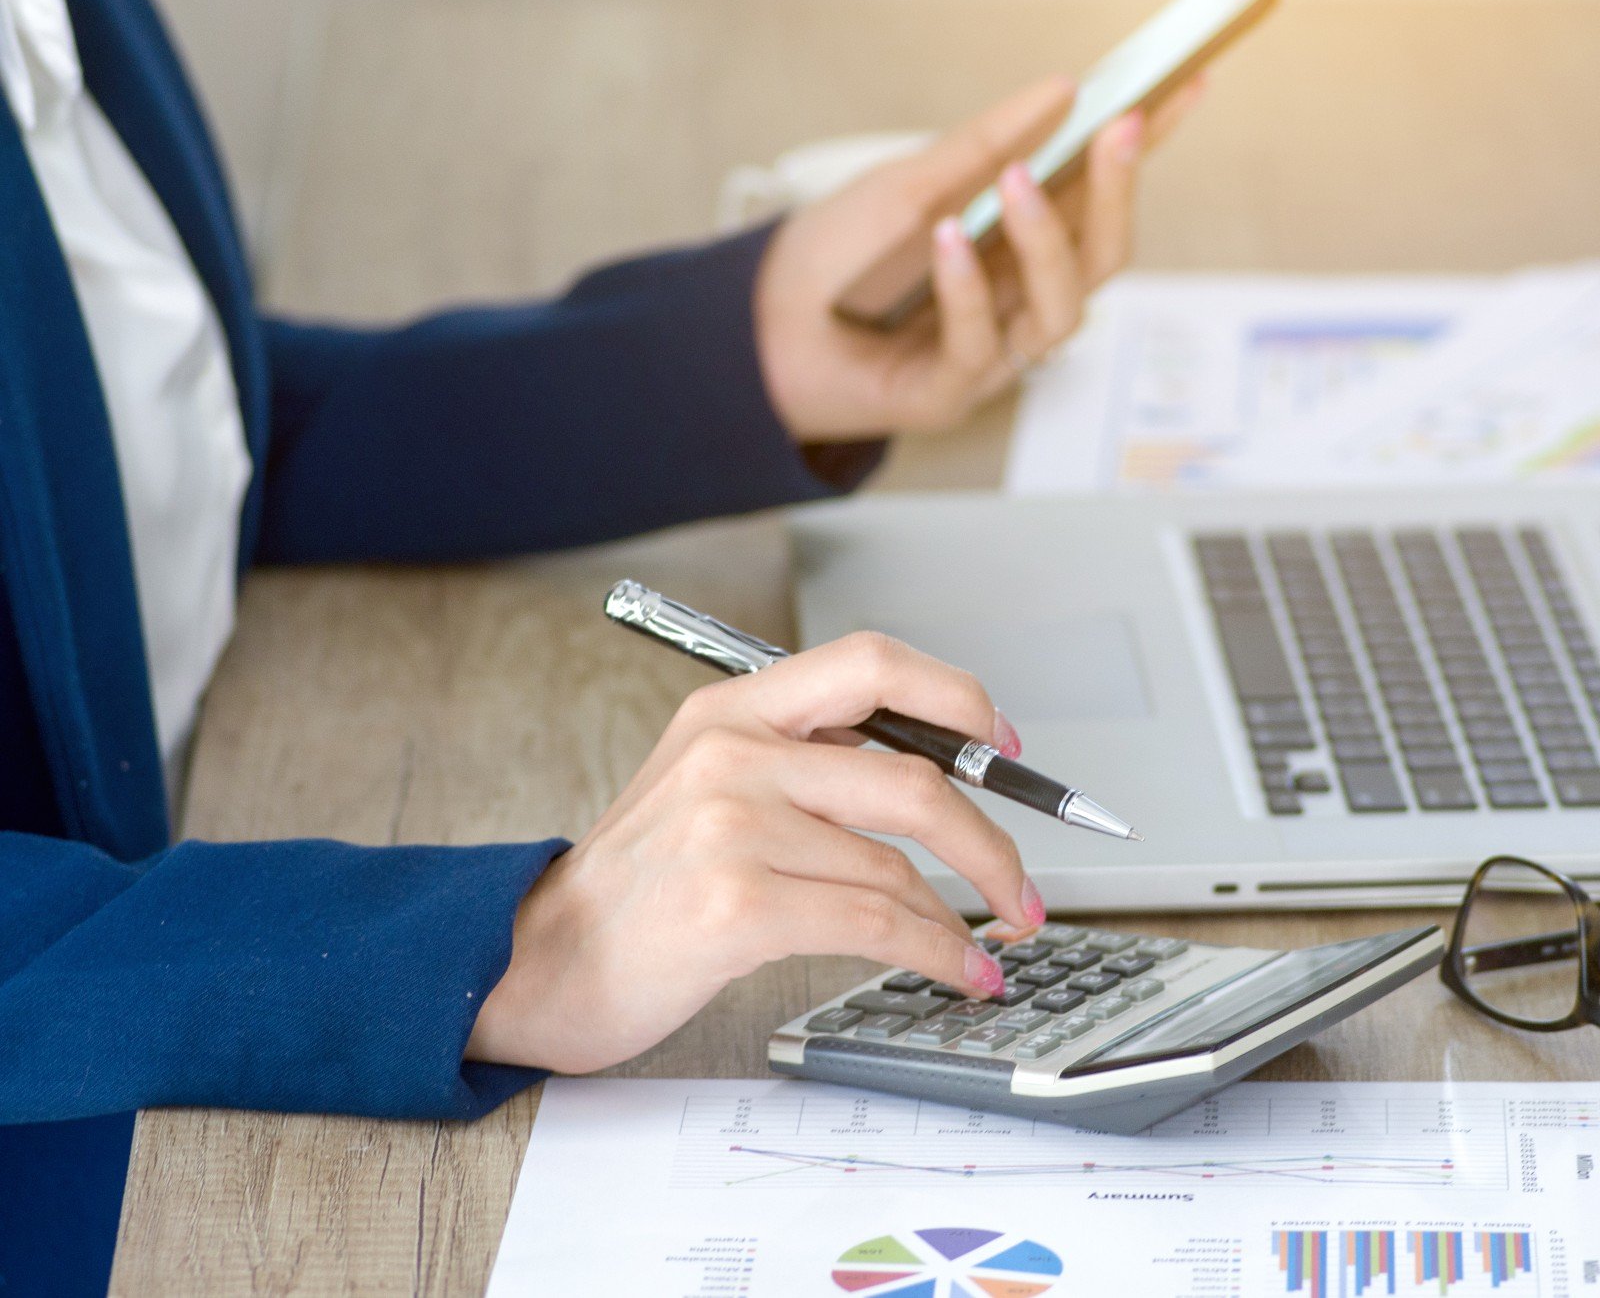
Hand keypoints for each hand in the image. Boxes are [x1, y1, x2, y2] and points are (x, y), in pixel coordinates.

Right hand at [466, 633, 1041, 1073]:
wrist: (541, 963)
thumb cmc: (639, 887)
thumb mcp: (708, 787)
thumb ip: (806, 763)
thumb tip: (935, 773)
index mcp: (732, 709)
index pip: (874, 663)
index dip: (958, 699)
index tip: (1006, 744)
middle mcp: (734, 754)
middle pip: (913, 777)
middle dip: (990, 840)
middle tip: (1022, 882)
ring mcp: (733, 827)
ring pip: (900, 865)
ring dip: (964, 915)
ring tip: (988, 943)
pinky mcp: (738, 905)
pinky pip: (877, 924)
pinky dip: (937, 953)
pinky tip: (958, 971)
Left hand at [752, 73, 1205, 441]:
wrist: (755, 326)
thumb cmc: (835, 258)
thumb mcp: (908, 181)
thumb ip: (982, 145)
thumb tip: (1062, 91)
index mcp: (1019, 242)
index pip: (1101, 193)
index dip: (1147, 148)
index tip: (1183, 89)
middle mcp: (1019, 298)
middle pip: (1103, 256)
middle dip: (1120, 193)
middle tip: (1120, 128)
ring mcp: (993, 351)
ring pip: (1063, 309)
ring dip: (1048, 242)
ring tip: (1019, 184)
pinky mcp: (951, 393)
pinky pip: (980, 345)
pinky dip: (966, 289)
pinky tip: (948, 241)